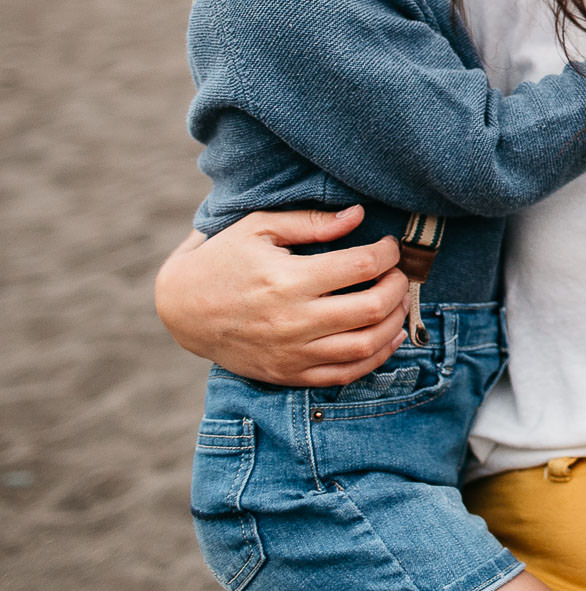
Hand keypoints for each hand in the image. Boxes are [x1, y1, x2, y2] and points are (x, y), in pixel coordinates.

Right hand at [154, 206, 407, 385]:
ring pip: (366, 345)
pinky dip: (378, 357)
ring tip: (397, 301)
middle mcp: (293, 320)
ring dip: (395, 322)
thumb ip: (311, 221)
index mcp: (287, 279)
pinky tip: (389, 336)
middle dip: (398, 286)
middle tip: (399, 273)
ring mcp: (292, 352)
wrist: (181, 310)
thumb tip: (359, 215)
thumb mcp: (259, 227)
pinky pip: (346, 374)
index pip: (362, 266)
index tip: (388, 247)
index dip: (387, 253)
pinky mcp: (289, 374)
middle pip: (372, 307)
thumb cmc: (223, 260)